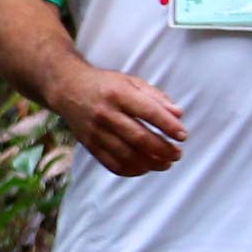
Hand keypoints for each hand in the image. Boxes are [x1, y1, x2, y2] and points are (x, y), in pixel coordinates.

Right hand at [51, 65, 187, 176]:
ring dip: (150, 163)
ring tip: (165, 164)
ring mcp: (95, 131)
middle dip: (162, 149)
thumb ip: (156, 97)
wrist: (68, 88)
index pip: (149, 112)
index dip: (168, 126)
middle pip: (139, 137)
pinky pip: (111, 163)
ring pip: (126, 154)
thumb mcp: (131, 81)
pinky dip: (131, 170)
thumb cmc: (105, 84)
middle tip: (177, 154)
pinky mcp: (89, 144)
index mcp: (119, 93)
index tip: (183, 136)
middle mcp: (106, 113)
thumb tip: (178, 114)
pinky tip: (144, 168)